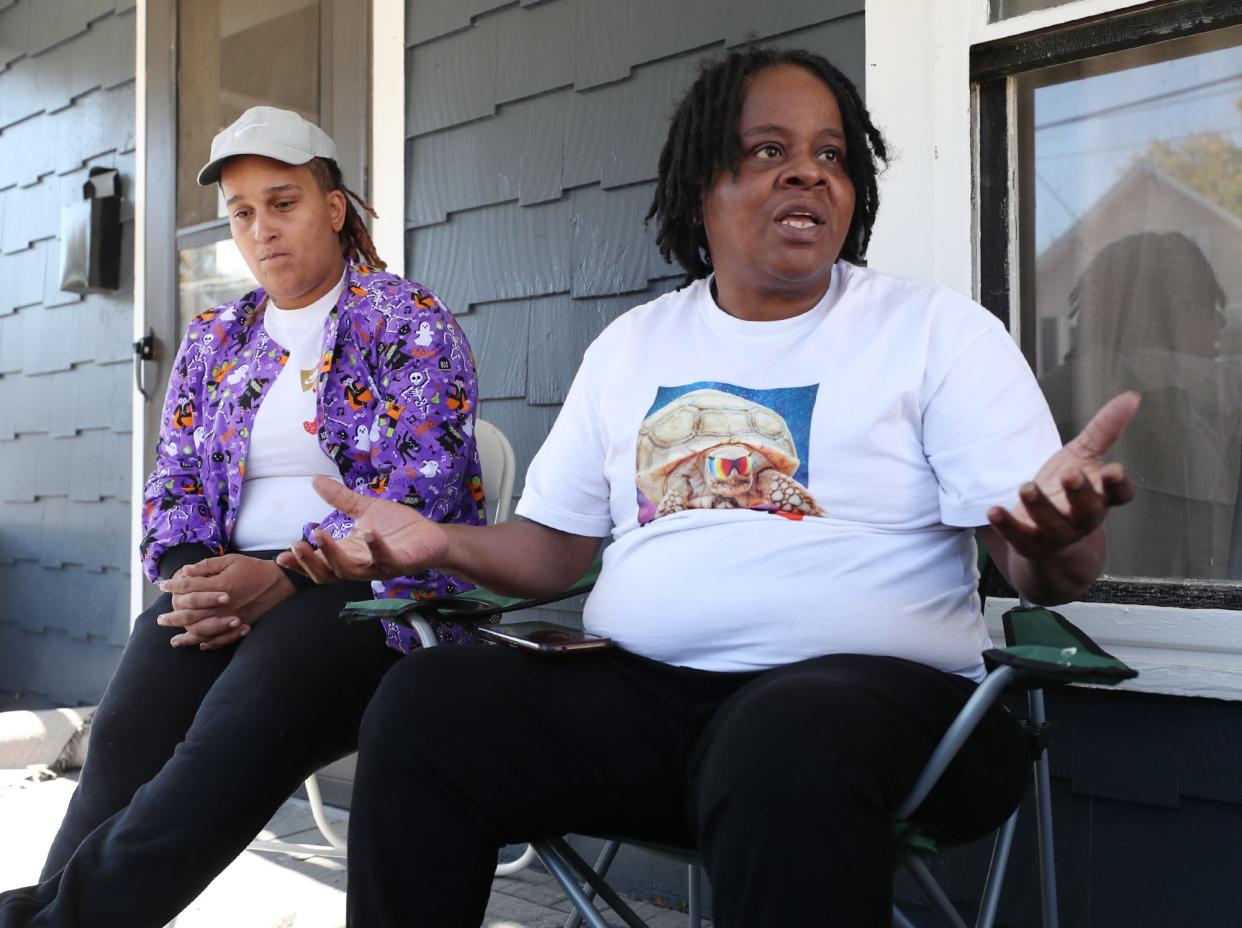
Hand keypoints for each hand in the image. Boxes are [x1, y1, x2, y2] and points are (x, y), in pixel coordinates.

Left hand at [157, 554, 294, 649]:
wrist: (282, 582)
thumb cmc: (255, 569)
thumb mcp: (232, 560)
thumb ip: (208, 565)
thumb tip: (186, 571)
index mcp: (220, 585)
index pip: (188, 587)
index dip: (173, 585)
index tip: (162, 585)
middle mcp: (223, 604)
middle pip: (190, 613)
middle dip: (172, 616)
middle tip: (160, 620)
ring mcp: (232, 617)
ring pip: (203, 630)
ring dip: (186, 636)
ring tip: (173, 640)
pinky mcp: (241, 625)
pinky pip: (222, 639)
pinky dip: (209, 644)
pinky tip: (199, 645)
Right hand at [276, 475, 447, 583]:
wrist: (432, 537)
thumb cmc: (397, 528)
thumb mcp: (365, 509)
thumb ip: (340, 499)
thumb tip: (315, 479)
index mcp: (348, 554)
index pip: (319, 565)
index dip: (299, 564)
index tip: (280, 557)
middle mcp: (361, 566)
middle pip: (328, 574)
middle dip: (311, 561)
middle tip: (296, 545)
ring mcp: (380, 566)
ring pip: (351, 571)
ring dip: (334, 554)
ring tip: (320, 534)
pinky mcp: (402, 563)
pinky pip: (386, 559)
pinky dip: (376, 546)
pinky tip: (367, 531)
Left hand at [987, 390, 1138, 558]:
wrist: (1048, 537)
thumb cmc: (1069, 490)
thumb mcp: (1084, 457)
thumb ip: (1105, 430)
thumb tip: (1131, 396)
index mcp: (1101, 497)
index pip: (1119, 494)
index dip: (1118, 485)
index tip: (1114, 470)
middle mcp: (1083, 519)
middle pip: (1087, 511)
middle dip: (1079, 494)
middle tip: (1071, 474)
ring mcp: (1056, 534)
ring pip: (1052, 525)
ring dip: (1040, 507)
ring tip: (1026, 487)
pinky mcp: (1029, 543)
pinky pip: (1019, 536)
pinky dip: (1007, 526)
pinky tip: (994, 511)